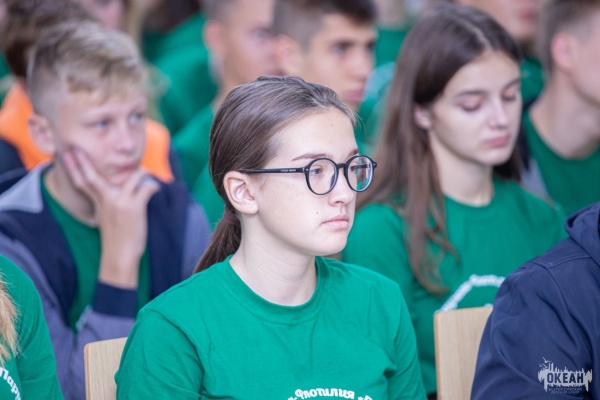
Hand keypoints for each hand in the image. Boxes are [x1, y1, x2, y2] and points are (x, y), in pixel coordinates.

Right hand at [63, 147, 159, 287]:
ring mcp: (120, 202)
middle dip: (82, 161)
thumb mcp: (106, 219)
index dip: (74, 167)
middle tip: (75, 147)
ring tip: (145, 174)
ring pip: (133, 176)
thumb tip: (112, 193)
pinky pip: (147, 187)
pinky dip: (153, 186)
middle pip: (92, 176)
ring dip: (142, 173)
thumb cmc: (117, 239)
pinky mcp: (134, 206)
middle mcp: (106, 200)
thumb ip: (107, 204)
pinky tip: (155, 189)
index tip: (66, 153)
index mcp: (99, 203)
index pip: (82, 181)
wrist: (120, 256)